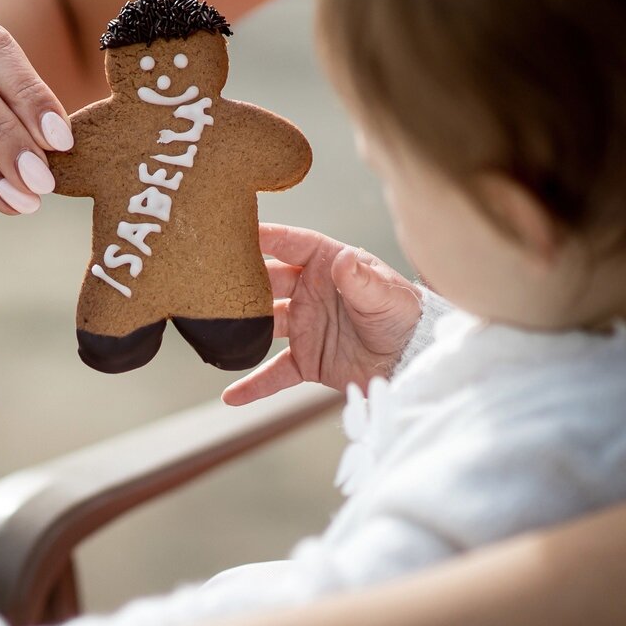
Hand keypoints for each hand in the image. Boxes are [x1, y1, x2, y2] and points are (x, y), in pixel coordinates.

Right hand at [223, 224, 421, 406]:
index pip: (292, 244)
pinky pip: (276, 372)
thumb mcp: (388, 297)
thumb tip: (345, 259)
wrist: (417, 363)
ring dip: (239, 327)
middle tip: (209, 278)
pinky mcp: (309, 360)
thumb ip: (362, 280)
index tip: (235, 230)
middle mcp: (312, 293)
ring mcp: (307, 326)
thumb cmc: (408, 319)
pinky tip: (232, 395)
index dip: (266, 236)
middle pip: (268, 282)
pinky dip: (255, 383)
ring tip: (210, 329)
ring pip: (263, 324)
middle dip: (240, 280)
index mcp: (331, 266)